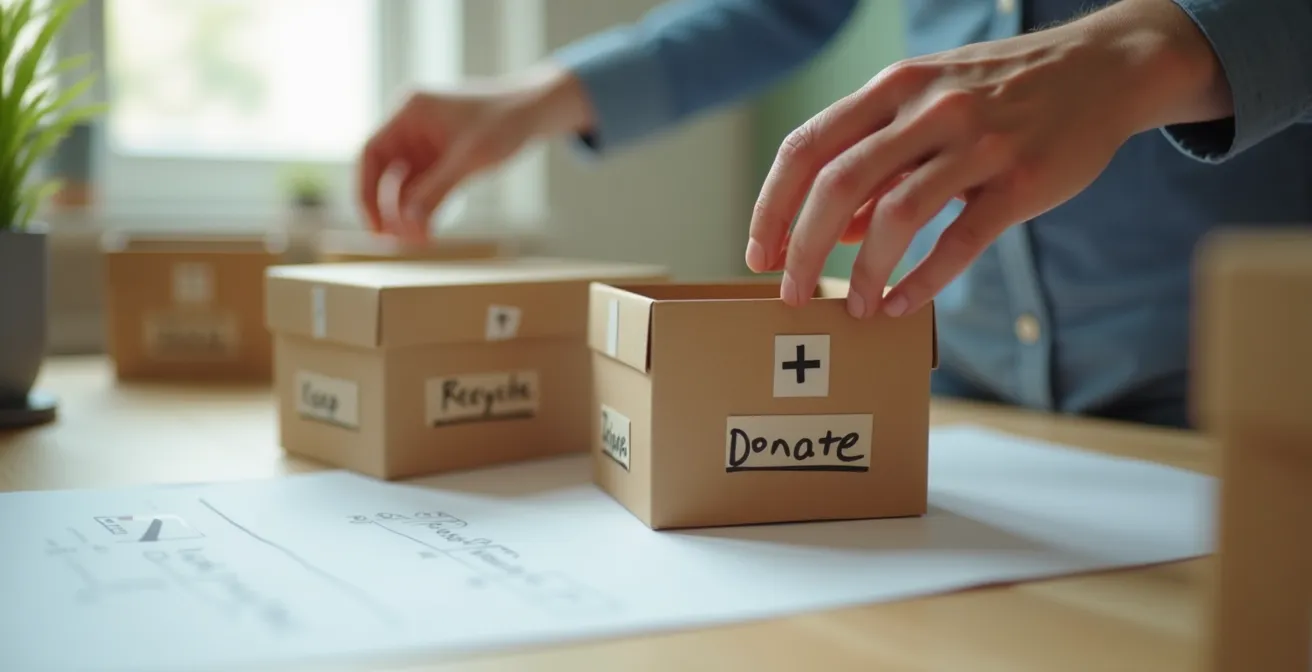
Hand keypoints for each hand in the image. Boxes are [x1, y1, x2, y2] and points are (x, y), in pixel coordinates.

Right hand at [358, 64, 592, 239]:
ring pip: (401, 184)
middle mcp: (410, 125)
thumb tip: (408, 225)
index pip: (371, 153)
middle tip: (396, 242)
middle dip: (387, 208)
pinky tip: (427, 230)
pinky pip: (422, 188)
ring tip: (416, 241)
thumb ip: (436, 191)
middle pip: (382, 172)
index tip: (374, 225)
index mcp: (409, 111)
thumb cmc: (506, 122)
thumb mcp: (470, 158)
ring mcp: (424, 143)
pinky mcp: (440, 158)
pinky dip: (423, 209)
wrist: (536, 112)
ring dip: (405, 213)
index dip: (366, 191)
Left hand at [746, 0, 1228, 317]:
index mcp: (893, 89)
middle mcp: (928, 109)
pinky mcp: (1022, 180)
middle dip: (802, 247)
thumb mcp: (928, 107)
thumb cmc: (1000, 95)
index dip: (771, 205)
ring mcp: (977, 142)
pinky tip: (901, 305)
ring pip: (895, 214)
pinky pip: (959, 241)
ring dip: (863, 271)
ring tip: (853, 307)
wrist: (1104, 68)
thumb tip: (828, 232)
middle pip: (837, 183)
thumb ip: (877, 162)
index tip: (758, 253)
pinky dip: (923, 281)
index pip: (806, 147)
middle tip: (790, 293)